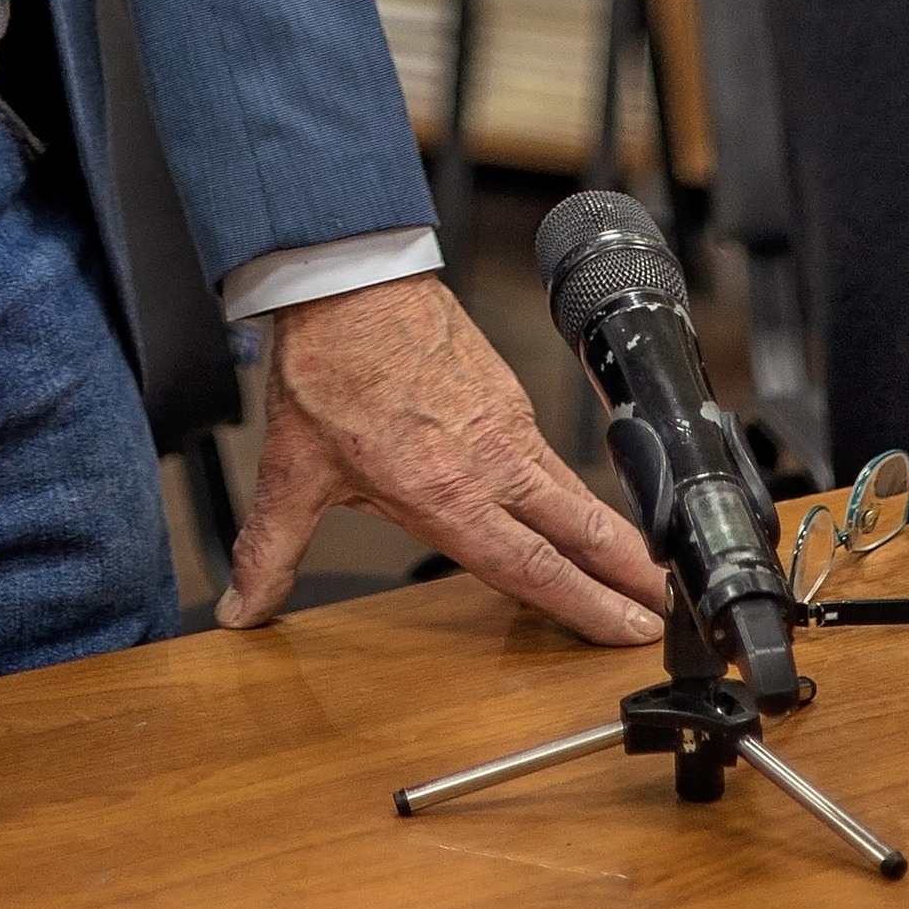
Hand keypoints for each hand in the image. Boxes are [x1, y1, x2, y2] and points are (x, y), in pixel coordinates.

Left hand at [216, 275, 667, 644]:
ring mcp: (504, 424)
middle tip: (668, 615)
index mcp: (445, 492)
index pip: (529, 567)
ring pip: (572, 491)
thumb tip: (241, 609)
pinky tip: (578, 506)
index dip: (582, 606)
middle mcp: (489, 461)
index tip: (623, 631)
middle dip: (627, 576)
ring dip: (613, 534)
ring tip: (647, 570)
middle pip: (576, 530)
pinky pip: (550, 456)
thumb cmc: (327, 368)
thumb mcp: (291, 470)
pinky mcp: (504, 393)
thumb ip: (272, 549)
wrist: (348, 277)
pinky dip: (577, 490)